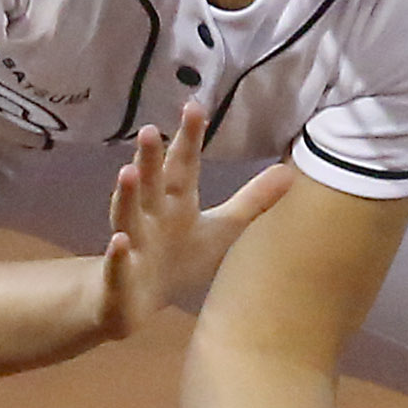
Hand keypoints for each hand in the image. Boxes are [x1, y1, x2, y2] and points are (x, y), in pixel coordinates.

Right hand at [97, 103, 292, 339]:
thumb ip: (252, 201)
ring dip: (125, 196)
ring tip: (127, 172)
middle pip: (151, 183)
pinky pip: (118, 267)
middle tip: (148, 129)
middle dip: (150, 157)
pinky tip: (118, 242)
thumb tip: (290, 171)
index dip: (188, 138)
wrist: (135, 302)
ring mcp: (133, 246)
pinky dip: (117, 256)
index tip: (194, 106)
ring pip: (126, 217)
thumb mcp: (220, 229)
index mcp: (175, 202)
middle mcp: (150, 217)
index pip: (182, 165)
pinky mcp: (120, 279)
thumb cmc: (178, 257)